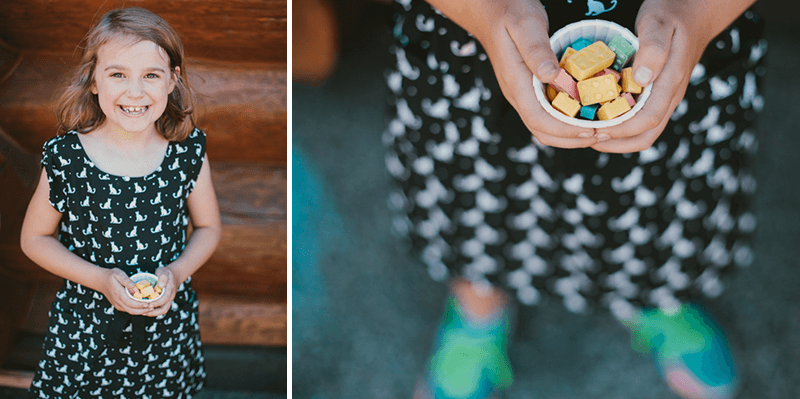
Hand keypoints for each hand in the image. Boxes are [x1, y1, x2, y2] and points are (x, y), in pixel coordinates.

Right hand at [101, 268, 153, 314]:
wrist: (100, 281)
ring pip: (130, 311)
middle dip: (143, 310)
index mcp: (118, 294)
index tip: (149, 303)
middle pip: (131, 310)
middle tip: (153, 307)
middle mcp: (117, 301)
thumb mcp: (118, 274)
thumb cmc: (110, 276)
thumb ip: (126, 280)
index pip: (131, 303)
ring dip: (140, 311)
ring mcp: (117, 304)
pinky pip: (128, 309)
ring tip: (150, 308)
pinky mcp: (118, 305)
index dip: (141, 305)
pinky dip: (136, 310)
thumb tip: (134, 286)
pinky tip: (143, 307)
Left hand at [141, 266, 179, 316]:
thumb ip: (162, 277)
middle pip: (165, 308)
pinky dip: (154, 311)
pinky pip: (161, 308)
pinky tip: (146, 310)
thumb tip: (160, 285)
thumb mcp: (164, 271)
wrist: (175, 275)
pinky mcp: (166, 301)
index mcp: (170, 289)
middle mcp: (171, 296)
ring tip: (144, 313)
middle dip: (154, 312)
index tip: (148, 304)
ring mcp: (169, 299)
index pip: (165, 299)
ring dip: (154, 313)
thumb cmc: (167, 273)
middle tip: (144, 311)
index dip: (156, 303)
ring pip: (163, 310)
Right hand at [426, 0, 596, 147]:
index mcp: (516, 83)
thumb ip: (536, 50)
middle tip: (604, 135)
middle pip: (543, 132)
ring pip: (545, 126)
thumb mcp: (525, 24)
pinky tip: (586, 111)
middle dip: (572, 139)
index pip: (539, 121)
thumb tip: (551, 76)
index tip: (592, 130)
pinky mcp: (529, 87)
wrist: (489, 8)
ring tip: (598, 128)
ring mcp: (523, 92)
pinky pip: (548, 112)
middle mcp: (518, 94)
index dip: (566, 132)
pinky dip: (567, 119)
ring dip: (570, 133)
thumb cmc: (508, 10)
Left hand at [591, 0, 712, 152]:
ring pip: (645, 130)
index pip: (648, 120)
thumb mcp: (658, 22)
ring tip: (592, 133)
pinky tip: (602, 116)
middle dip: (616, 142)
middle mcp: (670, 94)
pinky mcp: (659, 93)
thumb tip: (641, 79)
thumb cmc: (673, 12)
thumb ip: (653, 49)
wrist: (696, 9)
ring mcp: (665, 96)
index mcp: (670, 81)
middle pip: (646, 135)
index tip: (596, 131)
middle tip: (588, 138)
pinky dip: (622, 124)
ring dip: (619, 138)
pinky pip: (642, 117)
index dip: (621, 131)